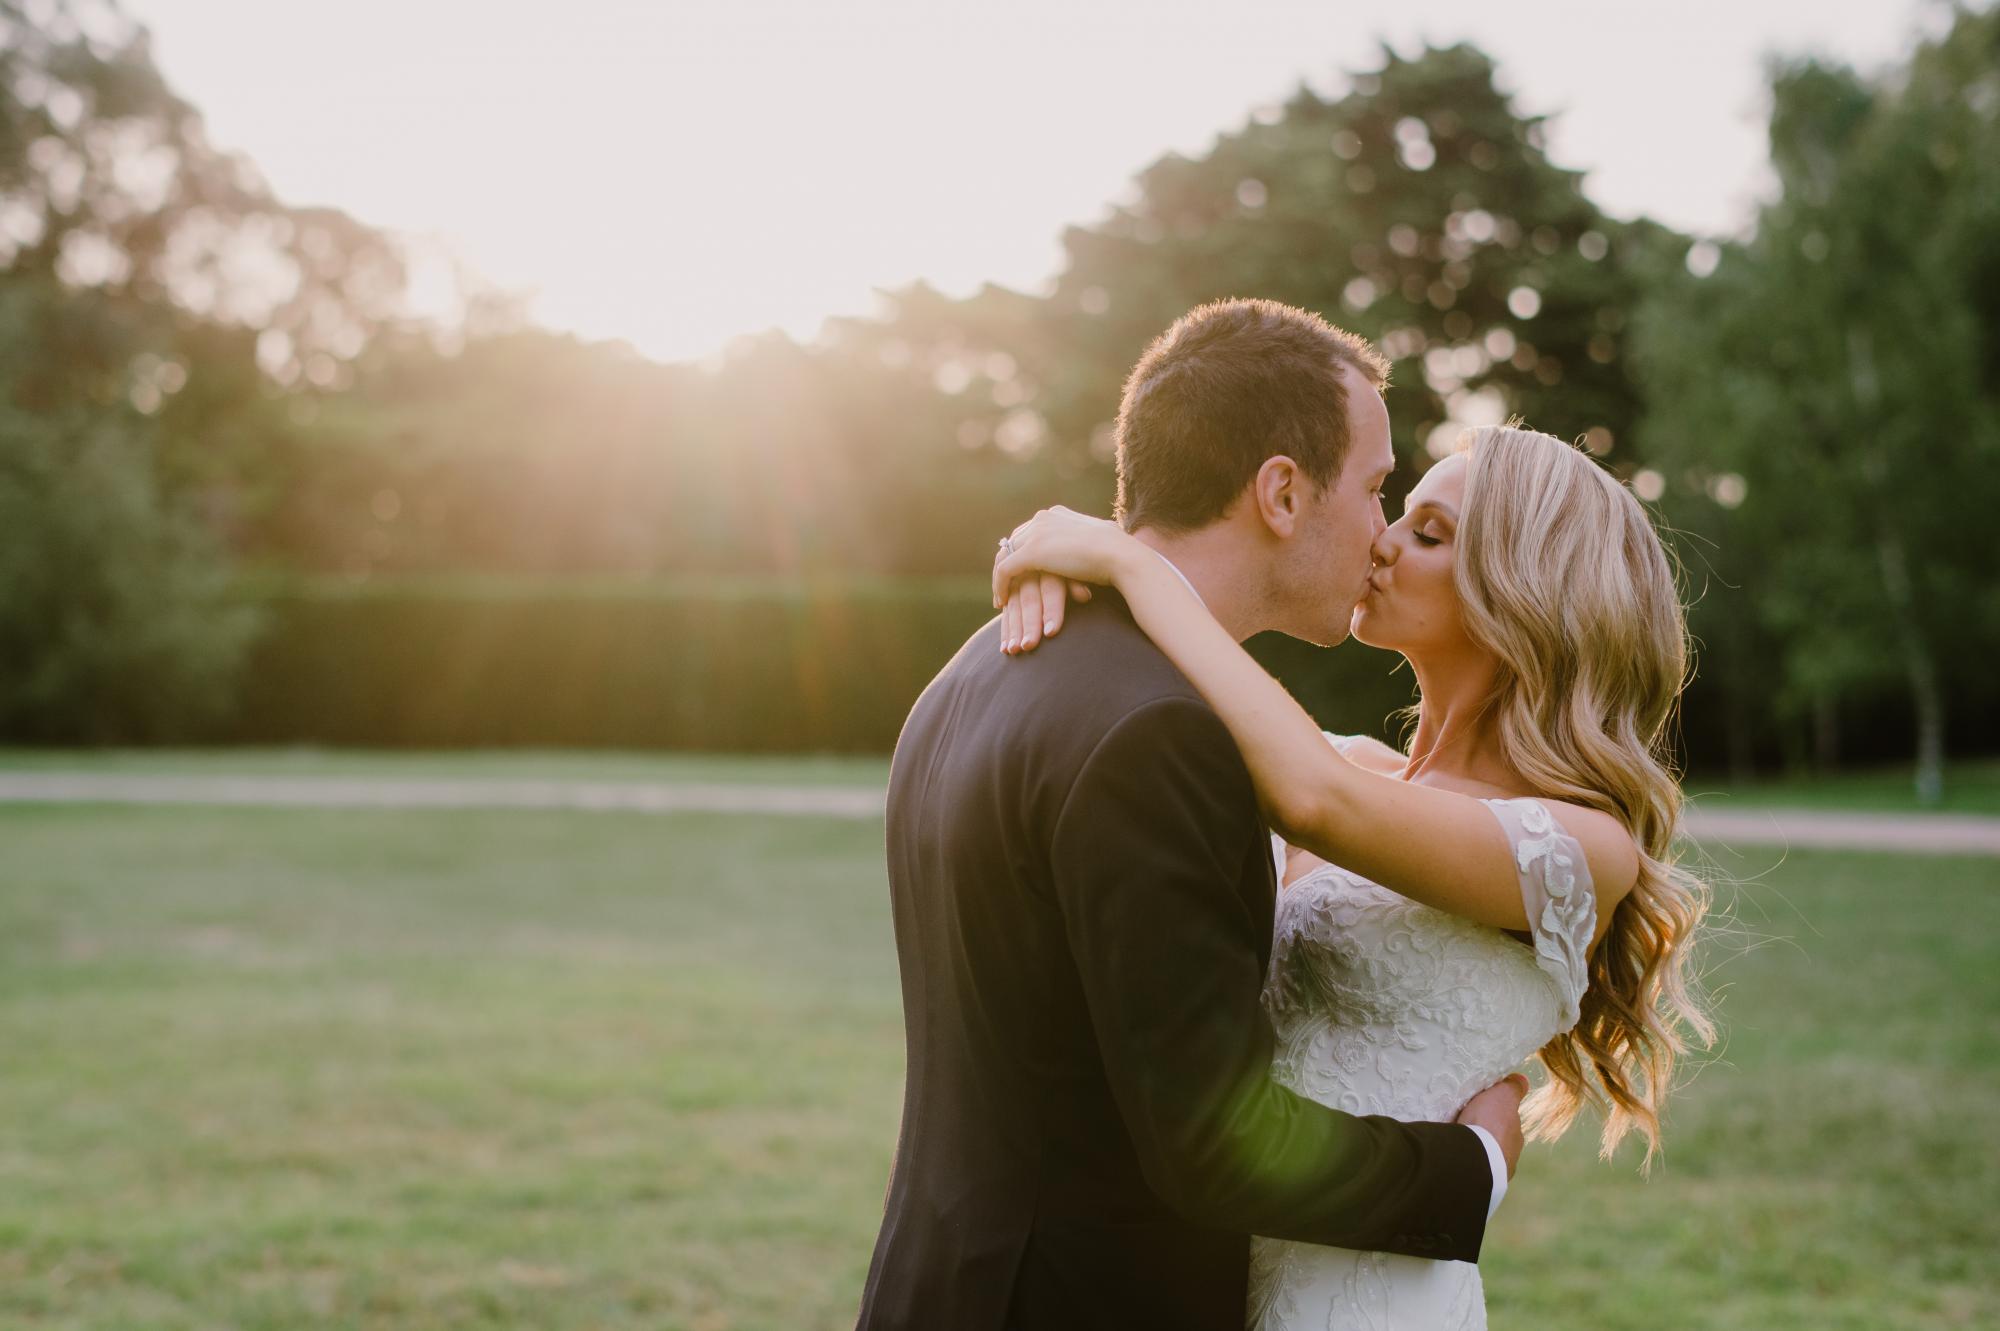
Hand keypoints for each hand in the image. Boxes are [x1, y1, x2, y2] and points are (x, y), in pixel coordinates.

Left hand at [991, 506, 1135, 653]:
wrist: (1121, 556)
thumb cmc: (1118, 553)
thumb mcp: (1098, 541)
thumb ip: (1082, 543)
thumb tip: (1086, 550)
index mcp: (1056, 514)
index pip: (1028, 532)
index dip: (1020, 552)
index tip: (1019, 572)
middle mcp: (1043, 518)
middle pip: (1013, 541)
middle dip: (1006, 563)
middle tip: (1004, 586)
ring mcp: (1036, 533)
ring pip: (1004, 555)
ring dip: (1000, 578)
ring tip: (1001, 598)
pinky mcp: (1031, 552)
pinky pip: (1005, 570)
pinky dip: (1000, 586)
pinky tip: (1002, 602)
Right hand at [1455, 1073, 1529, 1178]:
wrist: (1474, 1158)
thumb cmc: (1489, 1123)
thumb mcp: (1502, 1096)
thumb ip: (1512, 1089)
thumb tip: (1523, 1080)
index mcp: (1516, 1137)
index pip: (1509, 1124)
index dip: (1497, 1116)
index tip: (1483, 1111)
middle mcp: (1510, 1157)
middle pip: (1498, 1142)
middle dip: (1487, 1136)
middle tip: (1469, 1128)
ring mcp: (1495, 1173)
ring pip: (1486, 1157)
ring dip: (1476, 1150)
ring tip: (1459, 1144)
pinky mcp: (1479, 1183)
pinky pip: (1473, 1168)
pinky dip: (1467, 1161)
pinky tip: (1456, 1157)